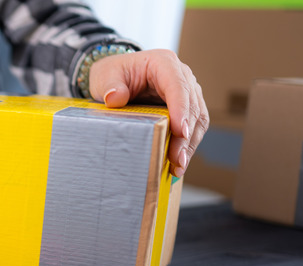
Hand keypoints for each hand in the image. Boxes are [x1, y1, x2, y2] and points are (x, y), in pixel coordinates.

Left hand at [88, 49, 208, 177]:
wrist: (115, 79)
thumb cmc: (112, 74)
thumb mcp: (105, 76)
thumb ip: (110, 85)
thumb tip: (114, 98)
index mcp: (164, 63)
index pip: (178, 86)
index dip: (181, 109)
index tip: (180, 131)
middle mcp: (181, 76)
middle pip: (192, 106)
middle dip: (186, 135)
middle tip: (177, 159)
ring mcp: (186, 93)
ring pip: (198, 119)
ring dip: (189, 145)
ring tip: (178, 166)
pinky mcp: (185, 109)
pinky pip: (192, 127)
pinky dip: (187, 146)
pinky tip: (178, 163)